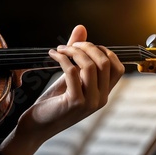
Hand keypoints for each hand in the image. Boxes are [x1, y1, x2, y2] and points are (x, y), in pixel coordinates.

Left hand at [0, 25, 124, 154]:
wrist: (38, 126)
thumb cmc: (54, 102)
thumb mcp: (69, 77)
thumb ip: (77, 54)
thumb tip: (81, 28)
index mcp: (103, 94)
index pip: (117, 67)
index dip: (104, 51)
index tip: (85, 47)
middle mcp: (101, 99)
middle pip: (105, 63)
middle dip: (87, 47)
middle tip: (70, 45)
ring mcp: (90, 102)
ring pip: (90, 66)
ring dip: (73, 51)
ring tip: (60, 50)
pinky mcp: (75, 102)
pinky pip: (72, 72)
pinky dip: (62, 59)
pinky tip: (53, 55)